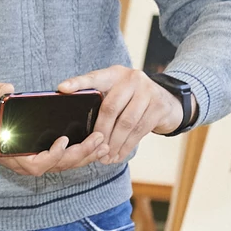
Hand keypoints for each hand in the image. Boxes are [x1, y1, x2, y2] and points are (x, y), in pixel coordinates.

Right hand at [0, 83, 108, 175]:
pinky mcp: (42, 156)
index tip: (64, 140)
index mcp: (14, 157)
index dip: (53, 154)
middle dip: (80, 154)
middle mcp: (27, 164)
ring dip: (86, 155)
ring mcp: (36, 162)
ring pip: (66, 165)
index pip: (38, 163)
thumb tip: (8, 88)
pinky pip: (65, 159)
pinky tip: (95, 144)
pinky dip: (81, 153)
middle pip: (59, 165)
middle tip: (98, 139)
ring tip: (103, 143)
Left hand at [57, 65, 184, 164]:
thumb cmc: (133, 101)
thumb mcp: (118, 93)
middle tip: (94, 148)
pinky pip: (139, 131)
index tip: (62, 88)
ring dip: (114, 143)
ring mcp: (148, 91)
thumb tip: (75, 123)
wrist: (168, 102)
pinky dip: (127, 146)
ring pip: (126, 122)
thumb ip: (101, 100)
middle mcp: (132, 79)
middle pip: (111, 107)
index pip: (94, 77)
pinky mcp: (159, 107)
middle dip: (101, 131)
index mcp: (115, 74)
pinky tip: (119, 155)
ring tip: (105, 157)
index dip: (78, 83)